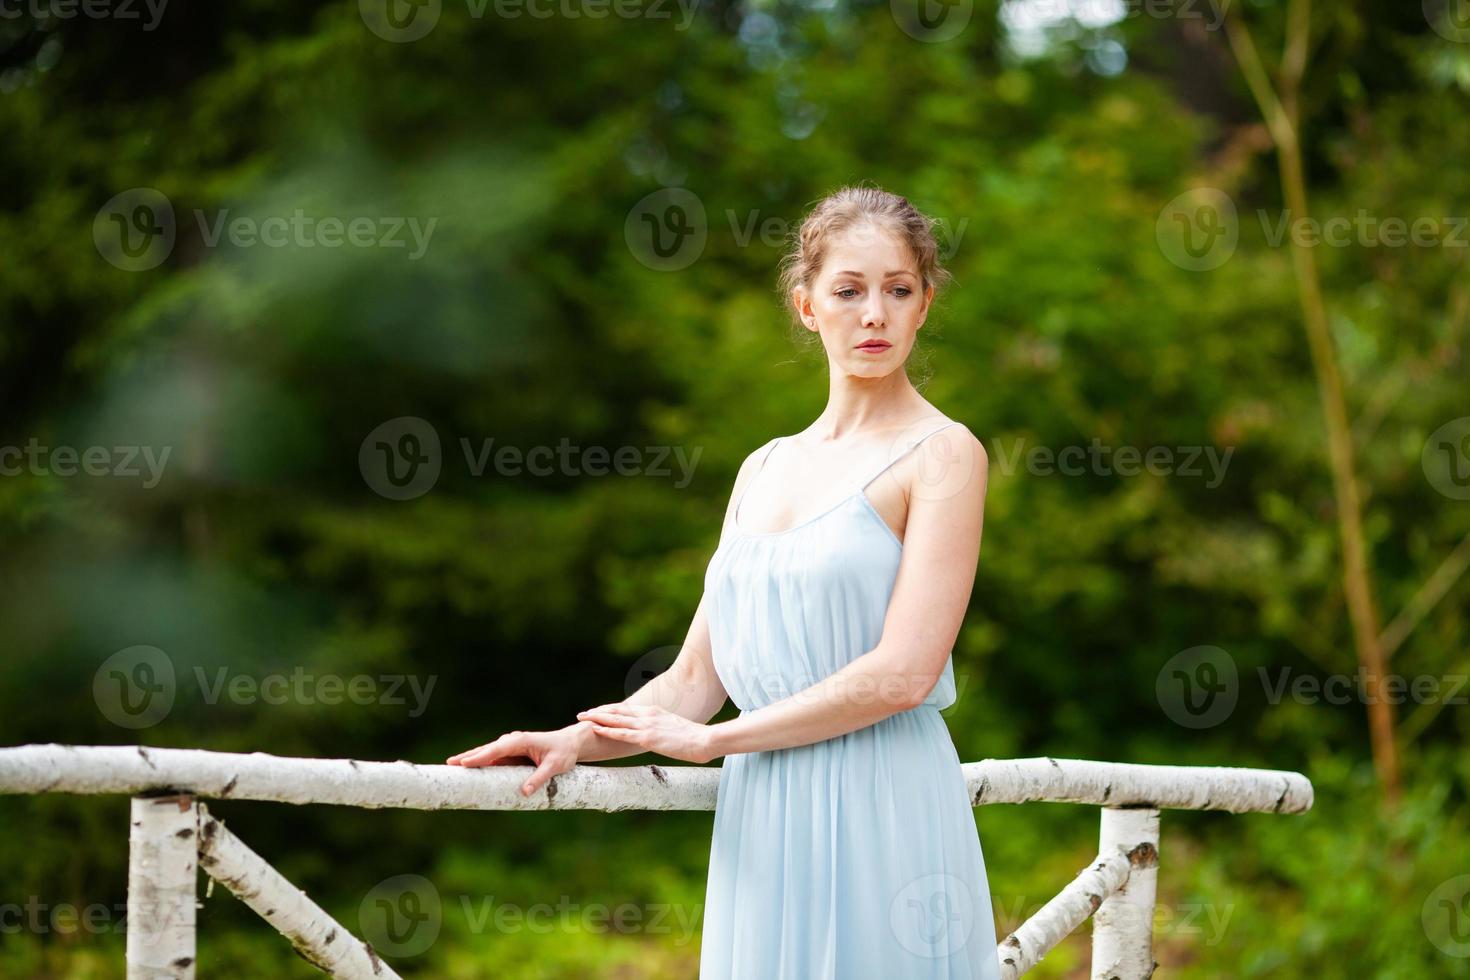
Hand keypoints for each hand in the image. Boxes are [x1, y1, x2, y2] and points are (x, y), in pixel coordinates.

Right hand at [445, 727, 583, 797]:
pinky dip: (481, 761)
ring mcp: (511, 747)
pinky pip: (494, 758)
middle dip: (468, 756)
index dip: (480, 756)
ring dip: (472, 758)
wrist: (570, 743)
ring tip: (454, 765)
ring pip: (488, 753)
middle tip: (450, 764)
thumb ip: (539, 778)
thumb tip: (524, 792)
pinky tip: (470, 767)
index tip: (465, 762)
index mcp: (521, 741)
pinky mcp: (512, 754)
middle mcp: (513, 741)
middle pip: (487, 749)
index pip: (497, 749)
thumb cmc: (563, 752)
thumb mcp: (554, 766)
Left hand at [575, 704, 717, 763]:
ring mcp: (647, 725)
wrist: (704, 740)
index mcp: (654, 712)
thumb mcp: (675, 729)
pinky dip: (607, 730)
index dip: (610, 710)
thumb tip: (657, 736)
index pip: (627, 709)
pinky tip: (596, 729)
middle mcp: (648, 714)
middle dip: (598, 712)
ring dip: (597, 718)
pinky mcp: (648, 737)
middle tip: (583, 713)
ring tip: (582, 718)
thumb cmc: (694, 738)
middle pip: (617, 711)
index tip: (597, 711)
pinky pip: (623, 733)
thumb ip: (662, 729)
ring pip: (616, 719)